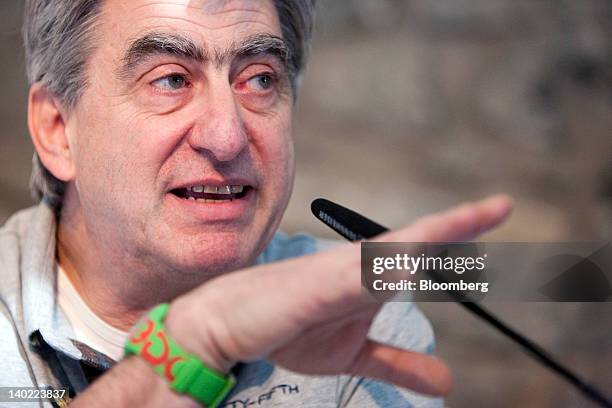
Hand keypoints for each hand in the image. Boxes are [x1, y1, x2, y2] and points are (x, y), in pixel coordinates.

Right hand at [166, 195, 512, 395]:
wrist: (230, 324)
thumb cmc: (289, 327)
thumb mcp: (355, 354)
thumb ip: (398, 363)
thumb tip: (445, 380)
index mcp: (370, 276)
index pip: (422, 251)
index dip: (458, 234)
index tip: (495, 214)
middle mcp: (359, 265)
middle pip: (416, 239)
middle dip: (459, 224)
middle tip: (501, 207)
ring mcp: (339, 271)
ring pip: (393, 248)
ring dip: (434, 234)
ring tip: (476, 217)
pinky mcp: (316, 286)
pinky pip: (359, 273)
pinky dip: (387, 266)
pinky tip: (414, 262)